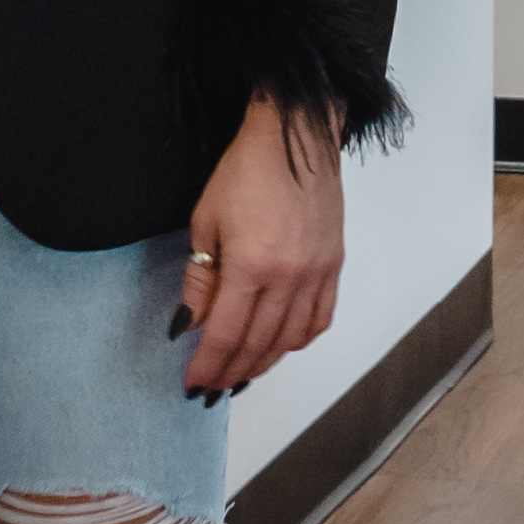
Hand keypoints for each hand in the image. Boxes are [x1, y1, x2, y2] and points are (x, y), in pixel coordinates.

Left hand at [180, 97, 349, 399]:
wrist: (295, 136)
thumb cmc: (247, 169)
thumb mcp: (206, 221)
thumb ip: (199, 280)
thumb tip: (189, 325)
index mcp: (251, 264)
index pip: (224, 334)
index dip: (207, 365)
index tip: (193, 383)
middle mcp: (289, 276)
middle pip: (257, 344)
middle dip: (231, 372)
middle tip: (211, 387)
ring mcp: (316, 273)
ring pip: (290, 340)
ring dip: (263, 363)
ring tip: (240, 374)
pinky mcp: (334, 265)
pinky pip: (319, 319)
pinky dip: (298, 340)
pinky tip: (280, 346)